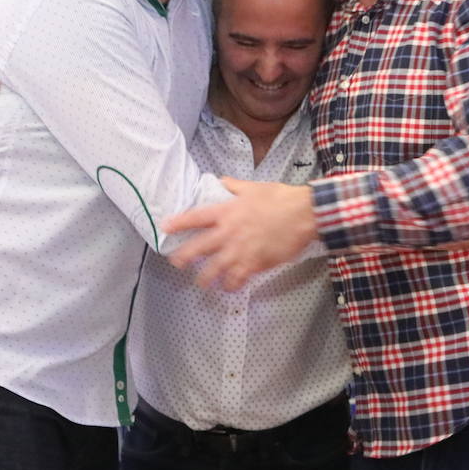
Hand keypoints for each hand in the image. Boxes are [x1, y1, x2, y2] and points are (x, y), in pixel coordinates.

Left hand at [164, 178, 316, 290]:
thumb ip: (233, 186)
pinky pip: (237, 279)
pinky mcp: (254, 263)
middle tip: (176, 263)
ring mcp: (240, 250)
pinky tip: (229, 288)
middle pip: (199, 248)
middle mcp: (229, 232)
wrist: (303, 214)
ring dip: (205, 278)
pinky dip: (232, 284)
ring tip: (201, 283)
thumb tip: (221, 181)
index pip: (196, 218)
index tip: (165, 227)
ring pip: (215, 269)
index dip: (178, 223)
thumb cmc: (279, 198)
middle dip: (184, 257)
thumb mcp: (253, 187)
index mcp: (227, 211)